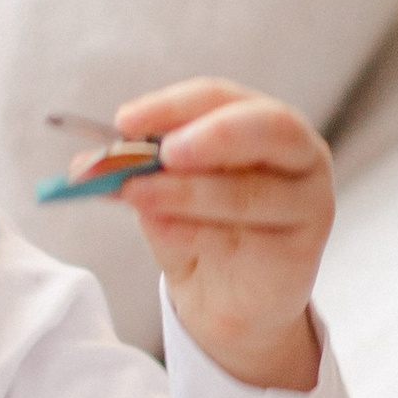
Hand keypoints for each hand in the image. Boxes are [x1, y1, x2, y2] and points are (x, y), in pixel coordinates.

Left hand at [115, 79, 330, 392]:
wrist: (228, 299)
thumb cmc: (202, 230)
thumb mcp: (165, 191)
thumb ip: (140, 171)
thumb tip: (88, 164)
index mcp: (263, 122)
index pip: (222, 98)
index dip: (173, 105)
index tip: (124, 121)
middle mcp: (299, 154)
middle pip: (267, 128)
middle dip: (210, 137)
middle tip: (163, 152)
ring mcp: (309, 202)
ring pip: (247, 191)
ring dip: (184, 192)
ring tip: (136, 194)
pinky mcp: (301, 251)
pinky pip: (241, 237)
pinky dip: (192, 233)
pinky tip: (163, 232)